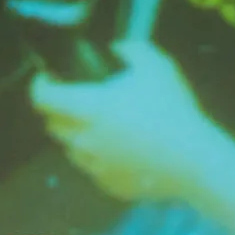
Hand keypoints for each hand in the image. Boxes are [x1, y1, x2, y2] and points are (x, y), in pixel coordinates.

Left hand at [30, 41, 234, 200]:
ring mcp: (95, 166)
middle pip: (53, 125)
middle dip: (58, 111)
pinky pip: (94, 170)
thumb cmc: (173, 110)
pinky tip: (121, 152)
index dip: (39, 85)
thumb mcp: (157, 66)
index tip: (48, 78)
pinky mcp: (109, 186)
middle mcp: (83, 139)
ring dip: (77, 136)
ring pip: (71, 149)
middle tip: (77, 102)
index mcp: (88, 107)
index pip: (43, 97)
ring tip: (100, 128)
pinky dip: (99, 159)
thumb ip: (131, 50)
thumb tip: (115, 48)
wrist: (194, 161)